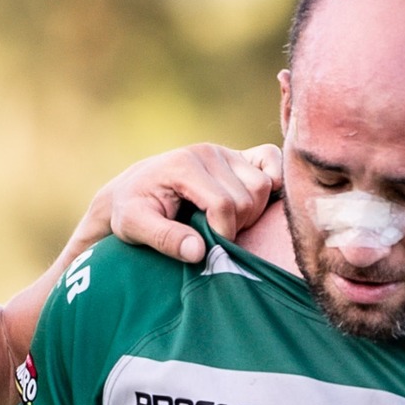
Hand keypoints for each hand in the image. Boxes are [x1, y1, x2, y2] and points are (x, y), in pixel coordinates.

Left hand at [92, 142, 280, 265]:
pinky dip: (273, 180)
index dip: (223, 233)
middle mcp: (208, 152)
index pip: (224, 204)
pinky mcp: (238, 154)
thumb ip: (164, 239)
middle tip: (213, 236)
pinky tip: (253, 201)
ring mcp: (225, 151)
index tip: (207, 248)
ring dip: (252, 212)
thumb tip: (199, 253)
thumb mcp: (133, 227)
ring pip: (264, 186)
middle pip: (248, 197)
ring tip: (225, 223)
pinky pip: (272, 159)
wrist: (132, 190)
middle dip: (236, 225)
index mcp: (184, 165)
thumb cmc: (131, 211)